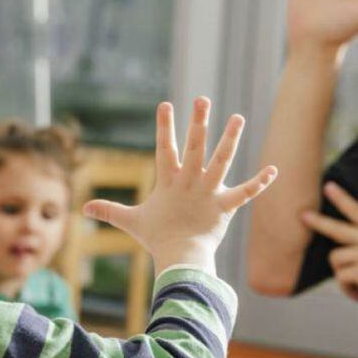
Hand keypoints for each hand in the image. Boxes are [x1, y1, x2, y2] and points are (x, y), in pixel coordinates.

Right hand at [84, 98, 277, 274]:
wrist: (179, 258)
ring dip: (231, 139)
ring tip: (238, 117)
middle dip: (198, 122)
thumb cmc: (158, 237)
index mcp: (169, 181)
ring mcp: (208, 192)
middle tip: (202, 99)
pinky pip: (244, 193)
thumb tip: (84, 207)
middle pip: (194, 147)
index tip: (165, 104)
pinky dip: (259, 183)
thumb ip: (110, 210)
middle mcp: (190, 181)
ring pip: (222, 161)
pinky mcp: (224, 207)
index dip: (164, 126)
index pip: (165, 148)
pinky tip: (273, 170)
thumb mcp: (132, 221)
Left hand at [301, 182, 357, 313]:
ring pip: (336, 260)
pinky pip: (341, 279)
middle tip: (304, 216)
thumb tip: (357, 261)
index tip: (329, 187)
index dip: (343, 198)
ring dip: (342, 277)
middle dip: (318, 222)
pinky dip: (348, 291)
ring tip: (356, 287)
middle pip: (338, 228)